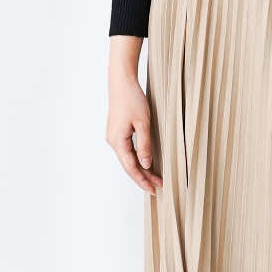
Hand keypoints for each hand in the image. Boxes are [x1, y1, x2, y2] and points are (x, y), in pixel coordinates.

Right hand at [106, 35, 162, 193]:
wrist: (122, 82)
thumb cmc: (132, 100)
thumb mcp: (143, 124)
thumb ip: (145, 146)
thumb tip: (146, 165)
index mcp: (117, 141)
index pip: (131, 167)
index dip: (142, 180)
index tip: (154, 189)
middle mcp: (113, 141)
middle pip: (129, 165)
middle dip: (144, 177)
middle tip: (159, 187)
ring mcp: (114, 137)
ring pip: (129, 159)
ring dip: (142, 169)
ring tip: (155, 178)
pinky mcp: (118, 132)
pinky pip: (128, 151)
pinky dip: (138, 159)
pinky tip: (146, 163)